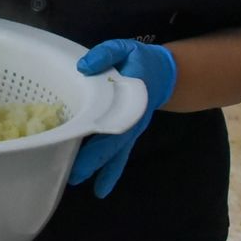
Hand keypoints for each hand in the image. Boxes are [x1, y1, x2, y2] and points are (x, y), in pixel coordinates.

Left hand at [69, 39, 177, 197]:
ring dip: (104, 171)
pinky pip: (119, 154)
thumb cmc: (139, 60)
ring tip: (94, 191)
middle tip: (75, 178)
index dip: (99, 134)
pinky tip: (101, 187)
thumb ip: (105, 54)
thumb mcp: (124, 49)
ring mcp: (131, 129)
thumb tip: (83, 67)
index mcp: (130, 99)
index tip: (83, 148)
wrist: (165, 72)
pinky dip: (111, 170)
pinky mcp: (128, 133)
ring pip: (117, 154)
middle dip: (95, 161)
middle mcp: (131, 120)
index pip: (112, 119)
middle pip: (113, 144)